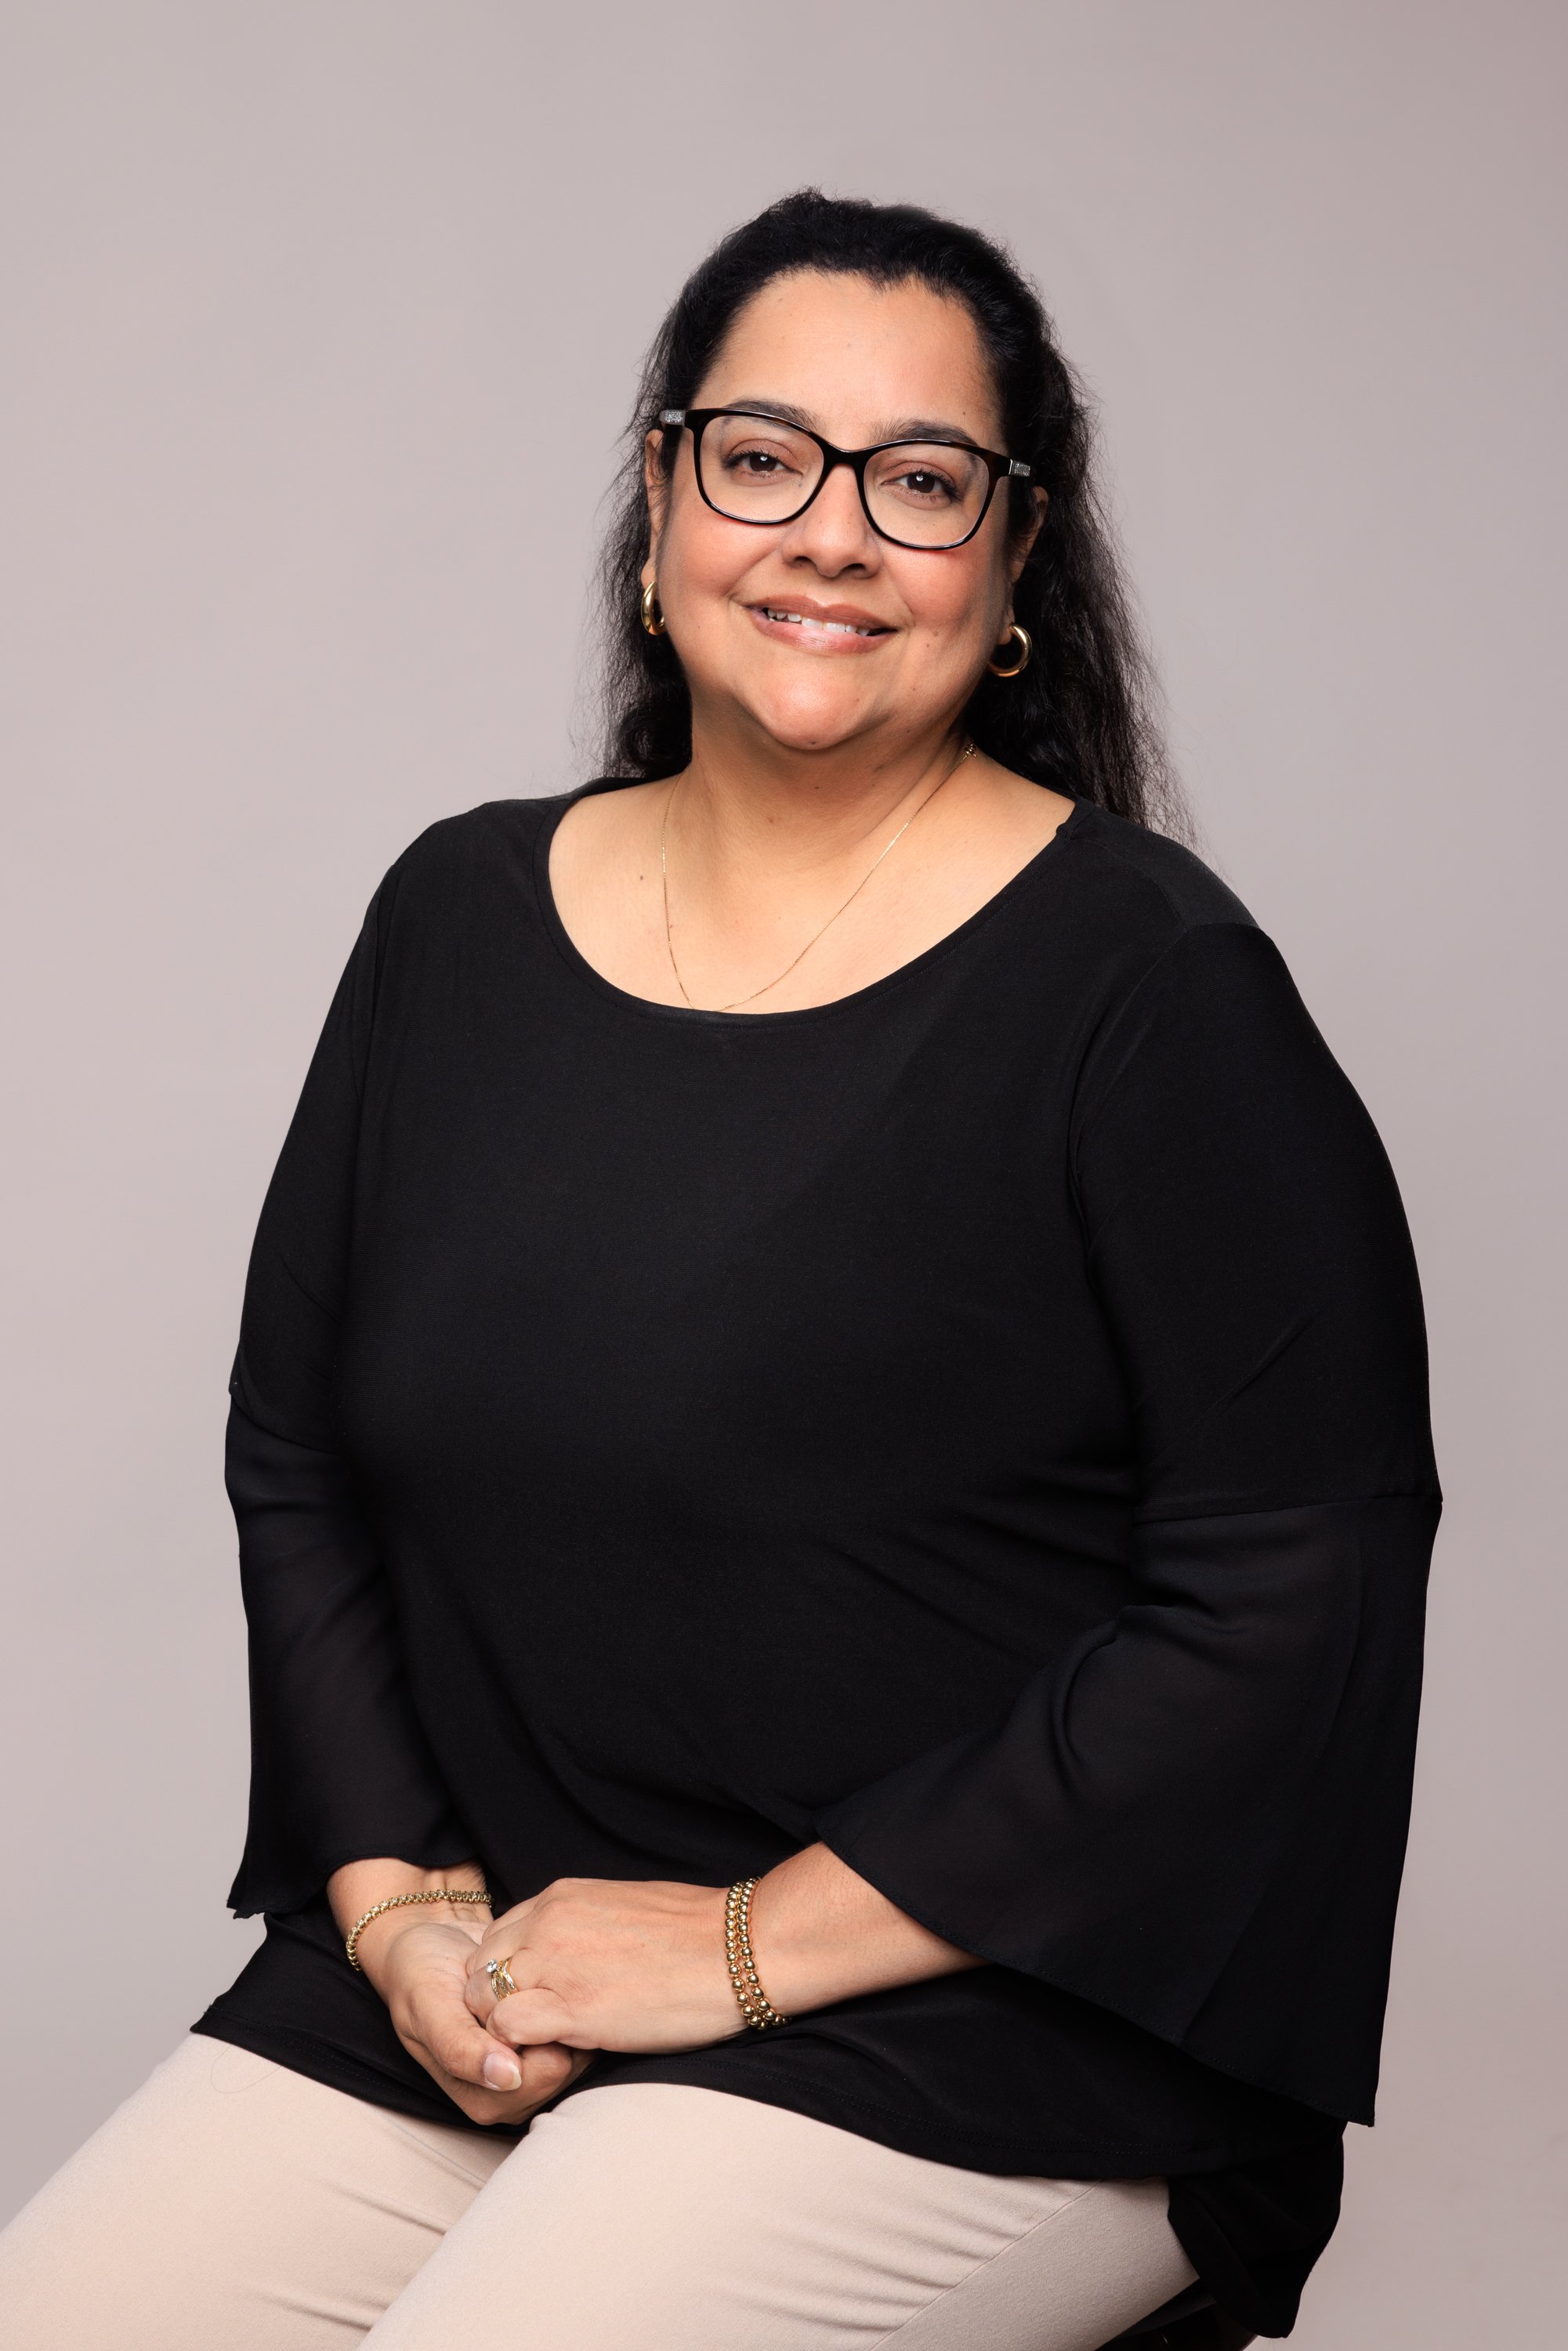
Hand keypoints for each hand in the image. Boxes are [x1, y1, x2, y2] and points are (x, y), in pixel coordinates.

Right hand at [365, 1915, 595, 2125]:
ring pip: (579, 2048)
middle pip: (567, 2067)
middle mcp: (513, 2093)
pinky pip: (580, 2026)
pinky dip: (568, 1999)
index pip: (541, 2079)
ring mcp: (534, 2068)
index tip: (509, 2000)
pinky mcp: (549, 2040)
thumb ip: (459, 2047)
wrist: (432, 1942)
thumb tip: (507, 2077)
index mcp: (482, 2100)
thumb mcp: (428, 2007)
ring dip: (561, 2009)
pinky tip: (543, 1978)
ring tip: (527, 1982)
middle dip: (550, 2024)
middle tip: (516, 1987)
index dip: (534, 2036)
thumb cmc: (422, 1976)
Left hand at [463, 1876, 746, 2053]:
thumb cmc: (695, 1932)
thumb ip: (581, 1925)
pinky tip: (554, 2055)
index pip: (496, 1938)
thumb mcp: (620, 1908)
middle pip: (478, 1970)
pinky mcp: (573, 2009)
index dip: (506, 1976)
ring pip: (482, 2000)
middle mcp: (548, 1924)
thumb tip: (573, 1951)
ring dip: (503, 2029)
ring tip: (543, 2046)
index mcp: (561, 1897)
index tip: (532, 2001)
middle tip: (532, 2031)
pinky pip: (507, 2029)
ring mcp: (556, 1964)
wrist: (739, 1948)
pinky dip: (518, 2048)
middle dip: (493, 2004)